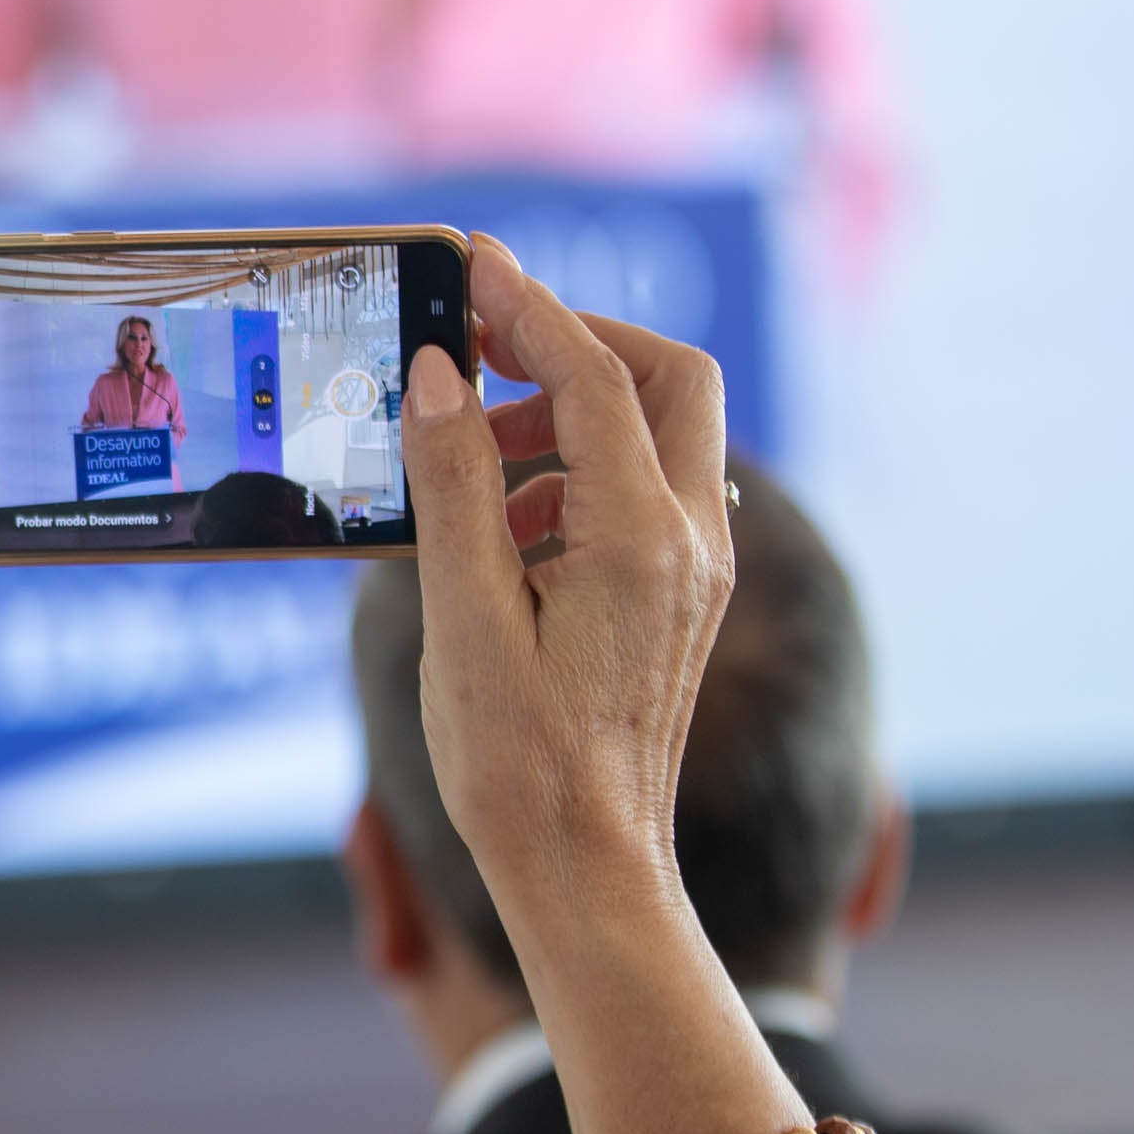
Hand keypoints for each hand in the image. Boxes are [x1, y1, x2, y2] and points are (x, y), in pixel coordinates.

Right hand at [401, 236, 735, 925]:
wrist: (588, 872)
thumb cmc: (519, 765)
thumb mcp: (463, 618)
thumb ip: (455, 484)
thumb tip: (438, 374)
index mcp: (639, 539)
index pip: (592, 375)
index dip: (528, 307)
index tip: (471, 261)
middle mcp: (690, 543)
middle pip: (667, 378)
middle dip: (579, 340)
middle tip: (488, 341)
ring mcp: (695, 573)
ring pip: (661, 433)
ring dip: (571, 409)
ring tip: (470, 446)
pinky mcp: (680, 600)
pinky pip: (647, 492)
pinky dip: (579, 468)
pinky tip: (500, 518)